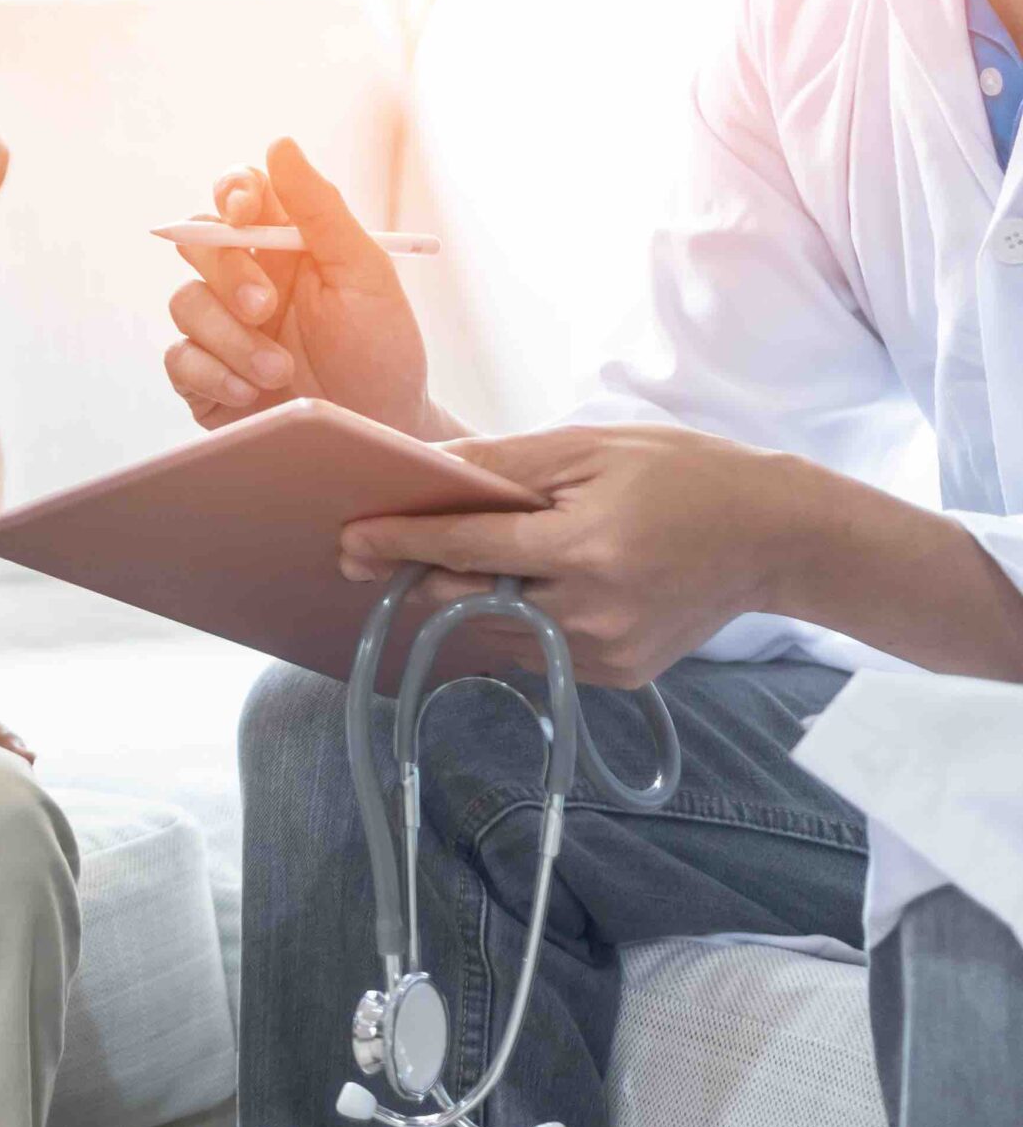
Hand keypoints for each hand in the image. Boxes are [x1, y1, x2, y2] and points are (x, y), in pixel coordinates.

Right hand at [165, 138, 438, 436]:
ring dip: (231, 338)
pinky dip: (212, 373)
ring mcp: (220, 329)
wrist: (378, 434)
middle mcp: (246, 280)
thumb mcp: (364, 274)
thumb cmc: (381, 351)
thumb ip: (320, 209)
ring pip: (185, 303)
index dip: (230, 193)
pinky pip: (178, 358)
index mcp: (286, 246)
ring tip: (280, 371)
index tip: (244, 213)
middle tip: (266, 308)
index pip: (238, 195)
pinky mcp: (203, 378)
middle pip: (200, 244)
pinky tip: (250, 393)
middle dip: (230, 275)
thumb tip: (278, 143)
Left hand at [338, 424, 811, 685]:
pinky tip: (530, 590)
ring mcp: (604, 653)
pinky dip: (514, 622)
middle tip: (378, 552)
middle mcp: (591, 612)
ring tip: (467, 564)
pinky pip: (534, 652)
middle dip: (421, 576)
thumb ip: (505, 465)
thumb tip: (425, 466)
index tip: (350, 540)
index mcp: (586, 547)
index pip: (467, 550)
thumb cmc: (683, 476)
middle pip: (469, 601)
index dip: (401, 543)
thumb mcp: (592, 449)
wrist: (776, 538)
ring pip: (494, 634)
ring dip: (467, 601)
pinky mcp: (615, 677)